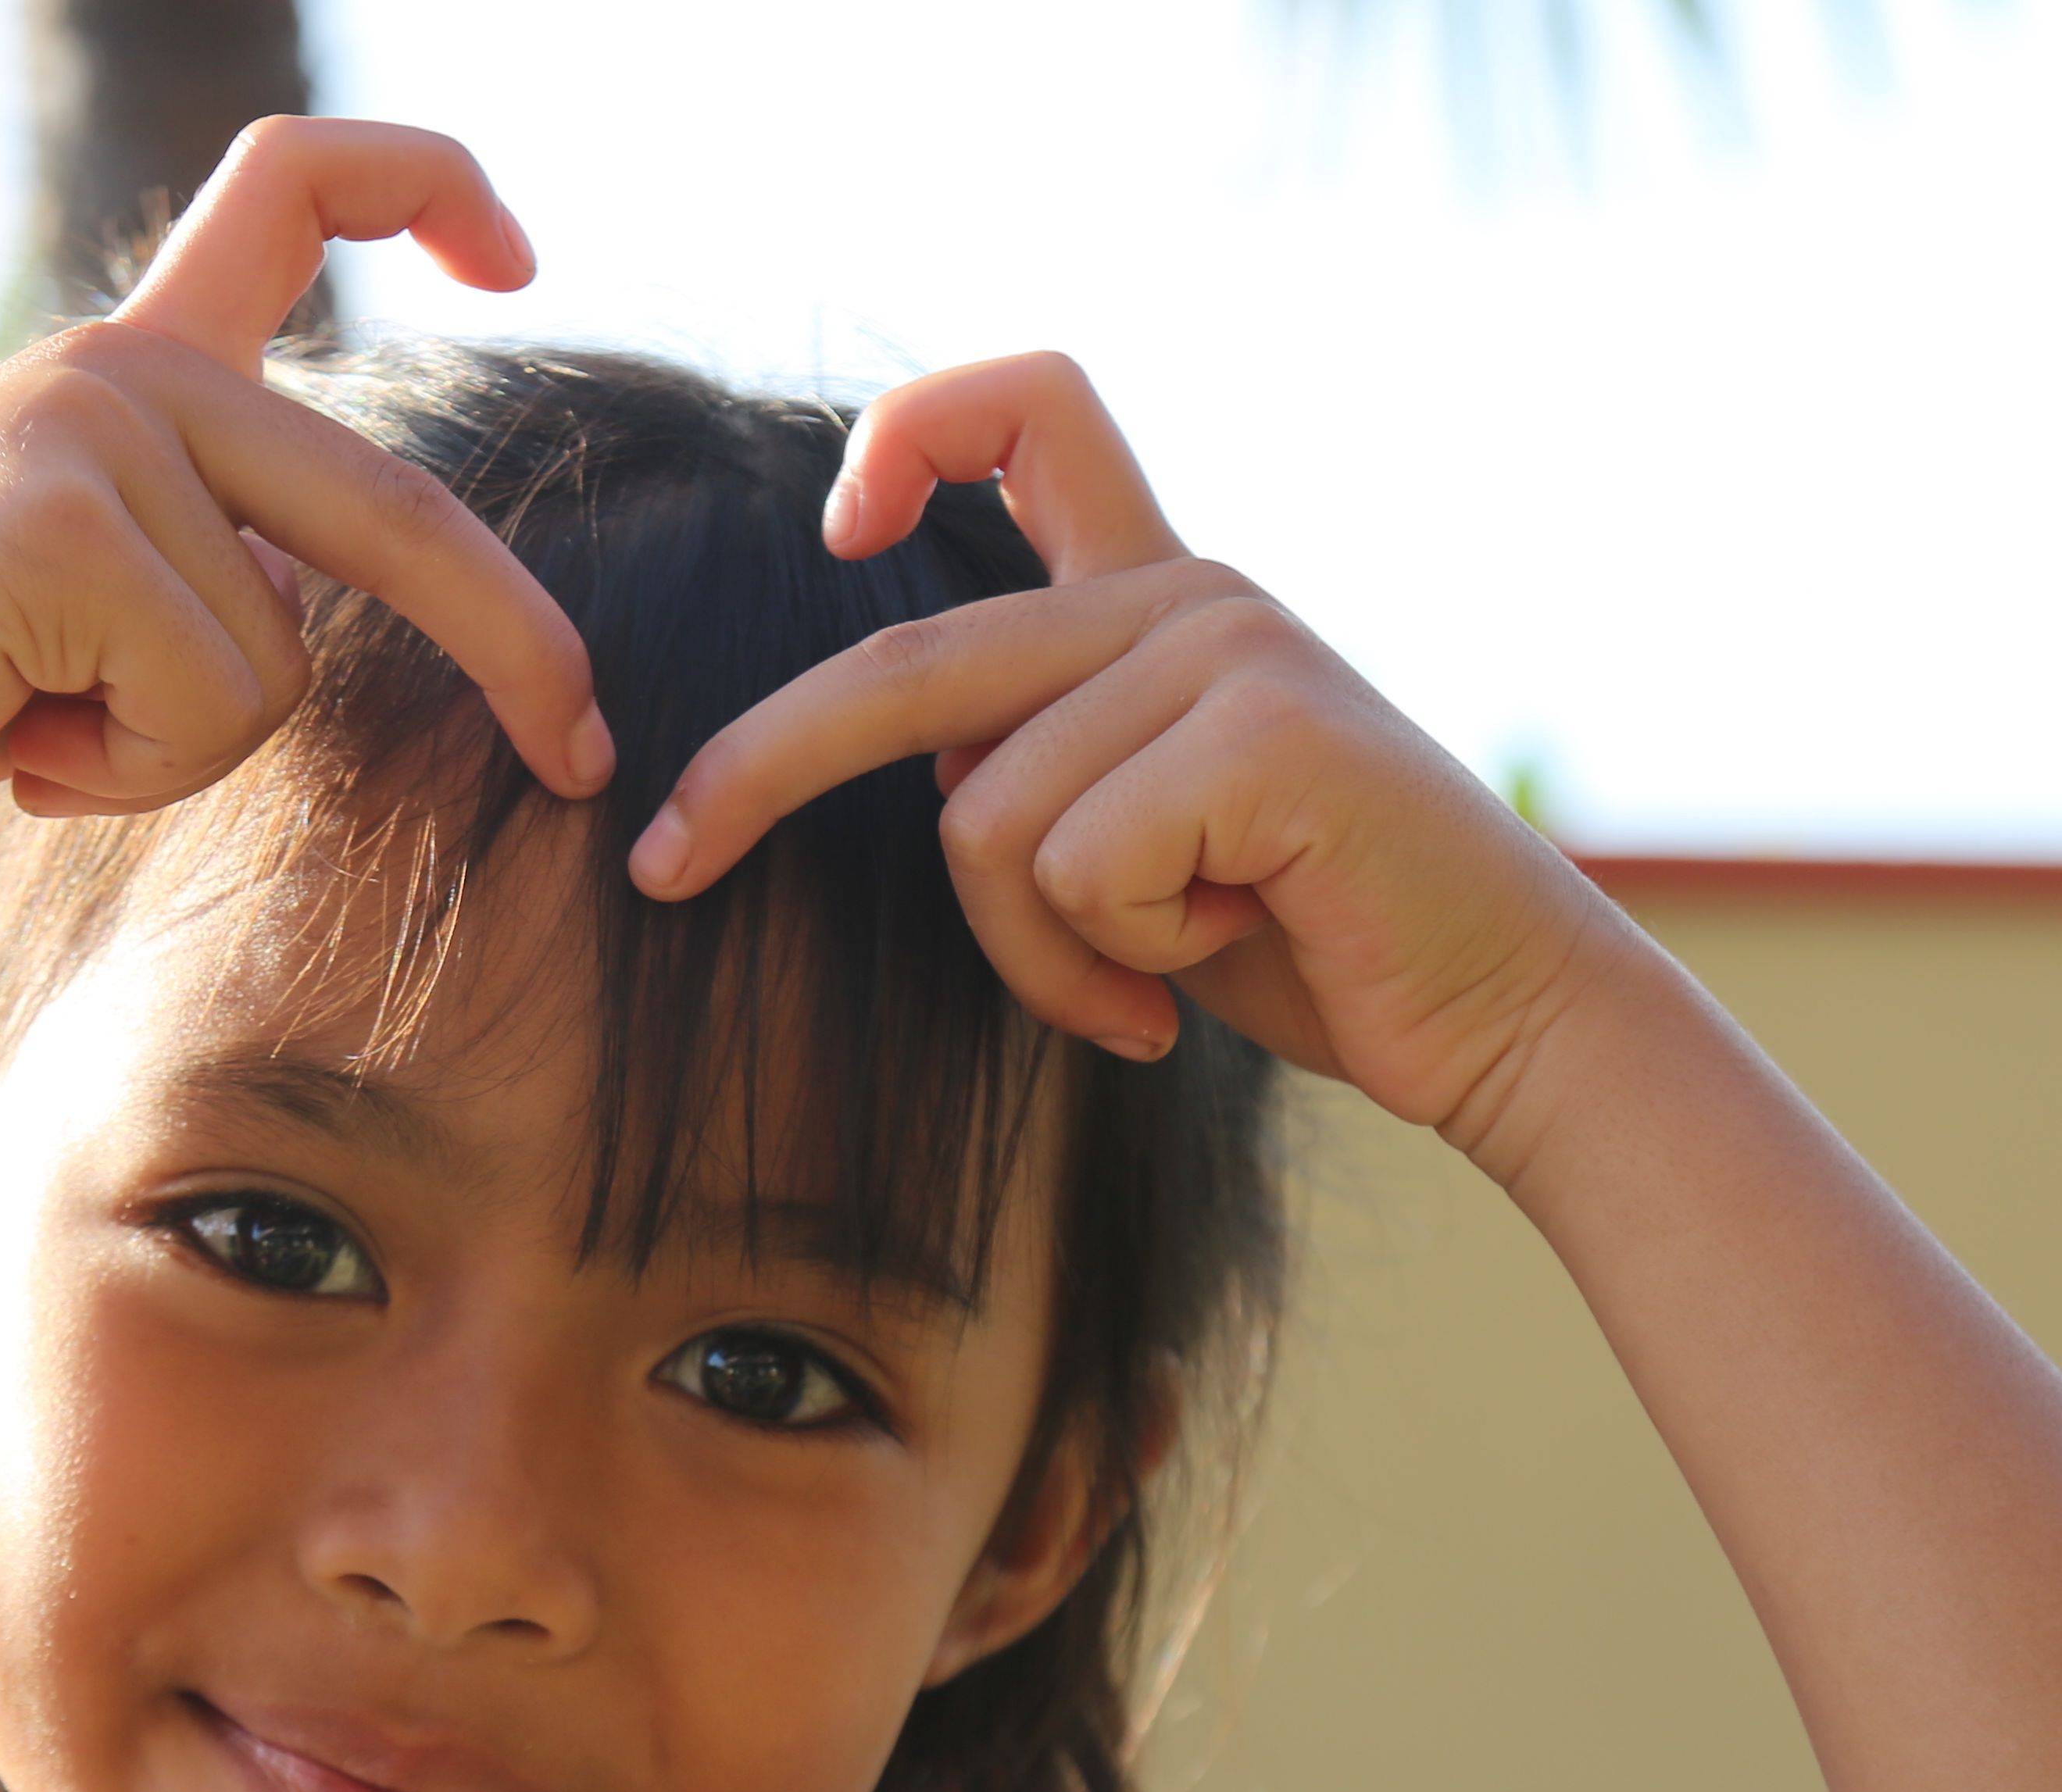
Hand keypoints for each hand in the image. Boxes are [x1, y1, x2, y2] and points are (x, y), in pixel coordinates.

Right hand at [0, 119, 612, 870]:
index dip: (426, 190)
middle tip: (592, 756)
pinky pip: (204, 703)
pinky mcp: (65, 518)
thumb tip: (314, 613)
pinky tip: (10, 741)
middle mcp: (127, 370)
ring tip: (35, 725)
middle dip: (517, 646)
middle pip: (390, 511)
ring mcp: (96, 429)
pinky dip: (124, 772)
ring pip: (276, 660)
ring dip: (174, 751)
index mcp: (138, 368)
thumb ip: (206, 562)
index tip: (518, 257)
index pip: (292, 189)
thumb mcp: (87, 606)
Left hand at [627, 354, 1636, 1152]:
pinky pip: (1071, 866)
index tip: (840, 523)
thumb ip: (1036, 772)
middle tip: (662, 867)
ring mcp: (1223, 649)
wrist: (1492, 1016)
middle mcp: (1184, 596)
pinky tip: (1215, 960)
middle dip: (752, 773)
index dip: (913, 429)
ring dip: (1039, 954)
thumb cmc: (1305, 941)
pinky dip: (1109, 963)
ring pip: (982, 819)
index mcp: (1150, 602)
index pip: (1034, 412)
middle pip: (906, 667)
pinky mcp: (1261, 728)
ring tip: (1149, 980)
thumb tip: (933, 767)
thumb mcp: (1139, 845)